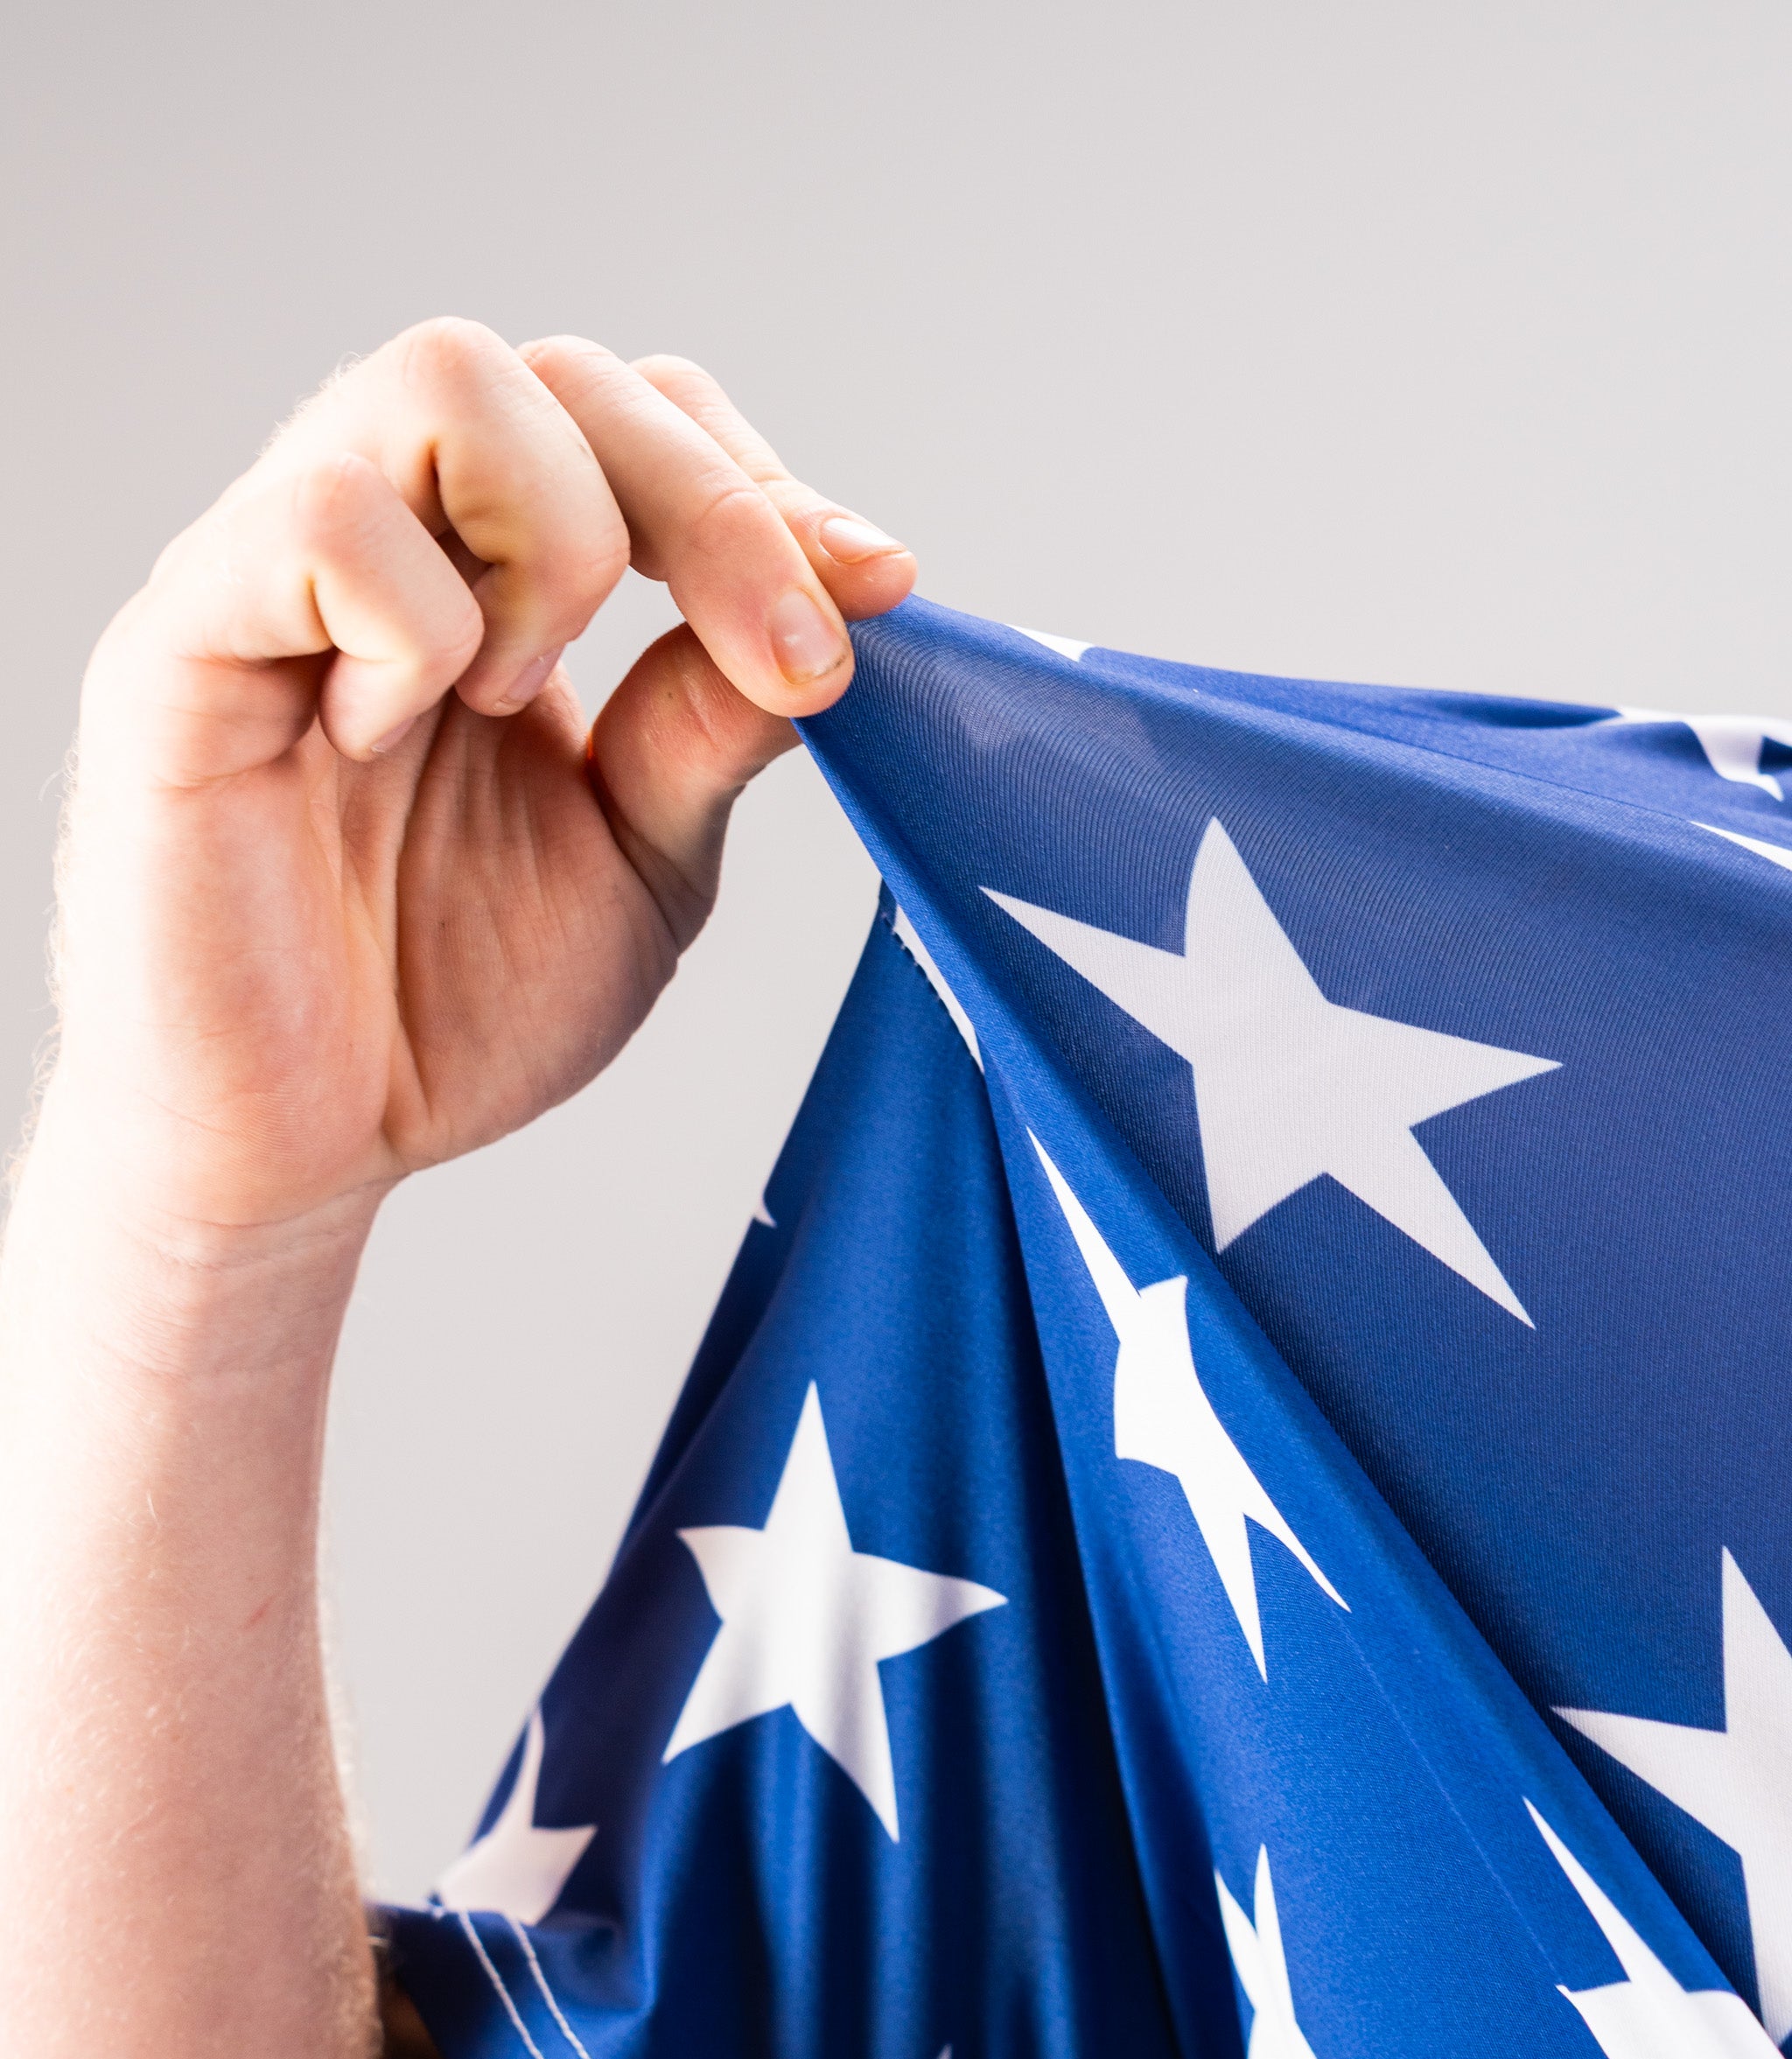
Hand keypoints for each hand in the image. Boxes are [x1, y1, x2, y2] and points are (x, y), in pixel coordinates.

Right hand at [51, 319, 914, 1247]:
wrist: (307, 1144)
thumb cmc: (451, 1002)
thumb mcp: (642, 861)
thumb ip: (713, 728)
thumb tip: (836, 601)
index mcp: (496, 577)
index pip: (642, 418)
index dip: (768, 485)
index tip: (878, 591)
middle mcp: (394, 539)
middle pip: (567, 373)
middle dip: (717, 508)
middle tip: (787, 661)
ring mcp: (281, 571)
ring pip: (446, 379)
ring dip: (557, 549)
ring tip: (516, 711)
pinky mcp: (184, 638)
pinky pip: (325, 522)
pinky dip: (412, 624)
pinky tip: (386, 739)